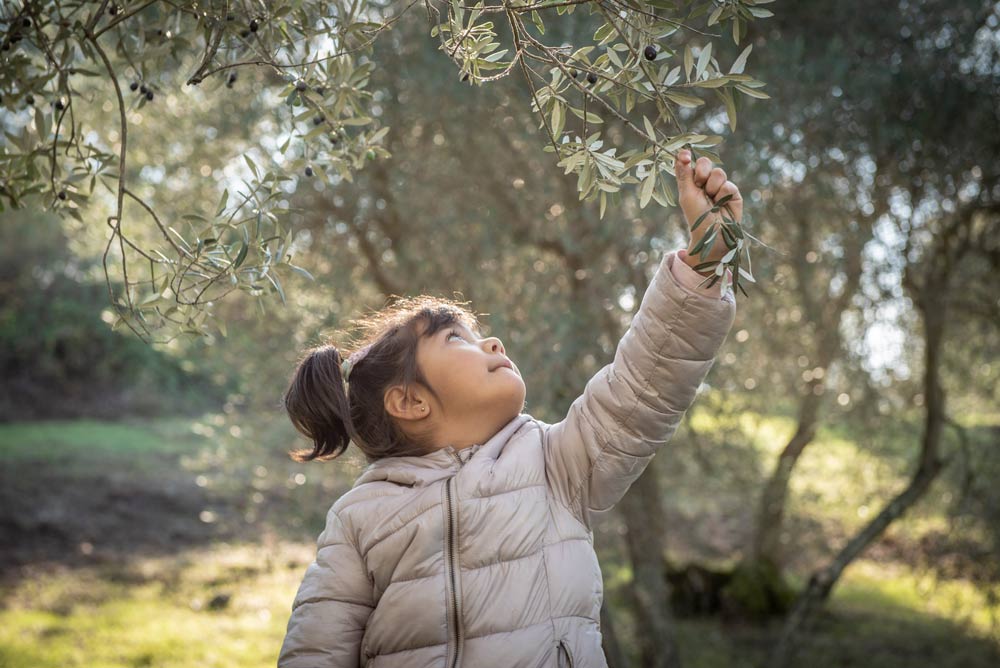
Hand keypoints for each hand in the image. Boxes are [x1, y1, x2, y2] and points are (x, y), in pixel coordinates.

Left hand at [673, 149, 743, 274]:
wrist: (713, 232)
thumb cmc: (696, 216)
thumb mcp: (686, 195)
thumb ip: (684, 175)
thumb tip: (680, 154)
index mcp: (692, 182)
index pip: (690, 163)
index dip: (687, 157)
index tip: (685, 156)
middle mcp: (706, 182)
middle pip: (706, 162)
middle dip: (702, 172)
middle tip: (700, 185)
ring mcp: (720, 186)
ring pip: (718, 172)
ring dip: (712, 187)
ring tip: (711, 201)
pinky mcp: (733, 193)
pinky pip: (728, 185)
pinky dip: (723, 195)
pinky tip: (722, 205)